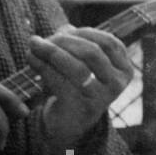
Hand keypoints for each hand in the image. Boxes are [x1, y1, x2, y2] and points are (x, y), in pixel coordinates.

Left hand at [27, 27, 133, 146]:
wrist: (68, 127)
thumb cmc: (74, 90)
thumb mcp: (80, 64)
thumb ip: (76, 45)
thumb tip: (65, 28)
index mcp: (124, 69)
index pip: (108, 42)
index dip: (83, 32)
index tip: (61, 31)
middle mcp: (117, 83)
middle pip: (92, 52)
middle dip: (64, 41)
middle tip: (40, 39)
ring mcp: (102, 98)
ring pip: (76, 67)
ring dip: (51, 52)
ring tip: (33, 45)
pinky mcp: (81, 108)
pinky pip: (61, 82)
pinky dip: (43, 67)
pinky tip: (31, 59)